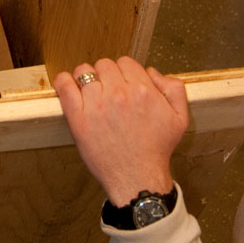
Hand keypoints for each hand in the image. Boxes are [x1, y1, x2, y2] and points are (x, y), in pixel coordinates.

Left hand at [53, 57, 188, 206]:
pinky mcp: (78, 118)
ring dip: (87, 78)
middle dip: (107, 75)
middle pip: (105, 64)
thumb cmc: (156, 150)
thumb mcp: (179, 118)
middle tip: (109, 91)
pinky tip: (69, 86)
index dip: (125, 72)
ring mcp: (96, 105)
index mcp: (143, 91)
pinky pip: (64, 86)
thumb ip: (174, 89)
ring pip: (85, 71)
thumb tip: (152, 72)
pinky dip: (64, 82)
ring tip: (91, 92)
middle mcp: (119, 94)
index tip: (123, 85)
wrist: (138, 179)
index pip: (126, 62)